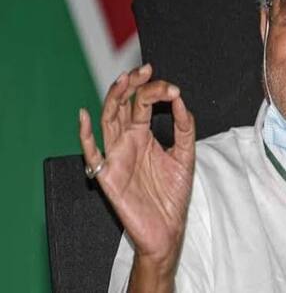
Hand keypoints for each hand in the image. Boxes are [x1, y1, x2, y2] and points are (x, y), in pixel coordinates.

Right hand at [79, 64, 194, 276]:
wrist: (167, 229)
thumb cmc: (172, 195)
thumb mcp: (185, 155)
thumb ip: (184, 128)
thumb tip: (181, 101)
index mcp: (144, 135)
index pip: (142, 104)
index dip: (154, 90)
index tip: (172, 88)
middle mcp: (127, 140)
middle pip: (123, 105)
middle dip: (132, 85)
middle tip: (145, 71)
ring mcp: (116, 155)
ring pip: (108, 120)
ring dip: (114, 99)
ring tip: (125, 80)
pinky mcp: (107, 174)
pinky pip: (91, 153)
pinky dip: (85, 135)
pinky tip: (85, 116)